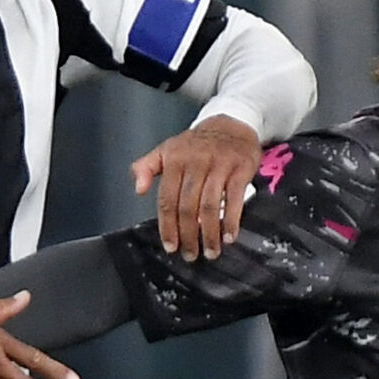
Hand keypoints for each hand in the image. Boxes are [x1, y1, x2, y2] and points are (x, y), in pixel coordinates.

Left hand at [133, 114, 259, 261]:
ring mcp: (218, 166)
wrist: (232, 124)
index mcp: (174, 160)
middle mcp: (195, 162)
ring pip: (210, 206)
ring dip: (210, 234)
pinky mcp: (240, 170)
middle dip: (188, 236)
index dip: (168, 226)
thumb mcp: (167, 149)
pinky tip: (229, 237)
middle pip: (188, 207)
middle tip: (190, 255)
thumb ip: (147, 167)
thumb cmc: (197, 144)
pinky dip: (231, 221)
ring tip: (211, 252)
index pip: (167, 199)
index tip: (171, 246)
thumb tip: (138, 189)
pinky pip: (234, 200)